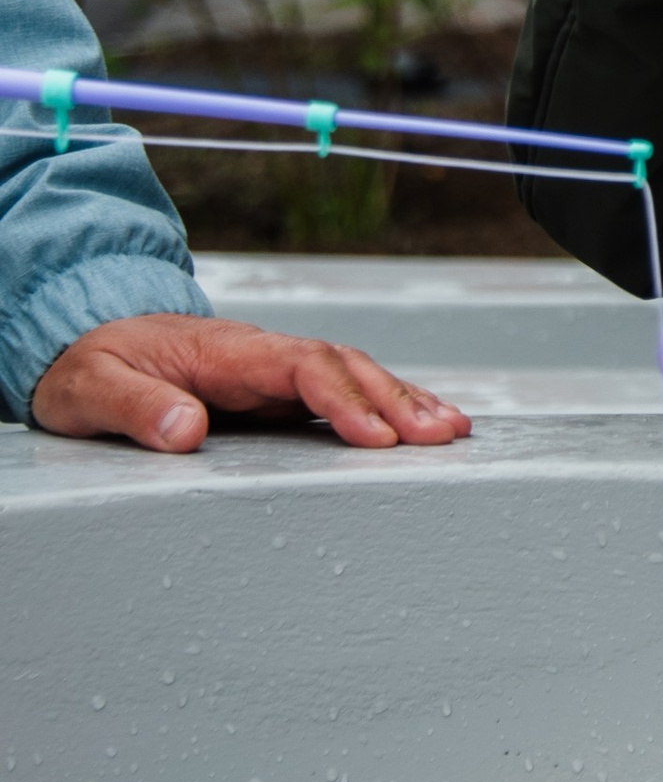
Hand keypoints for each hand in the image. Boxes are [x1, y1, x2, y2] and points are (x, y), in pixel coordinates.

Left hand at [31, 315, 471, 453]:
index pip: (300, 366)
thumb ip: (135, 407)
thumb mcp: (92, 390)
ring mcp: (274, 371)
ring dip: (405, 400)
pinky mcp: (277, 392)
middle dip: (397, 399)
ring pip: (354, 375)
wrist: (89, 343)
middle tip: (442, 436)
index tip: (377, 438)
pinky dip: (387, 407)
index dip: (344, 401)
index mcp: (225, 351)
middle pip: (344, 366)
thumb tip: (187, 428)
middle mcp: (261, 355)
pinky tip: (420, 426)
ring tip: (454, 432)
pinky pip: (342, 393)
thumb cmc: (90, 367)